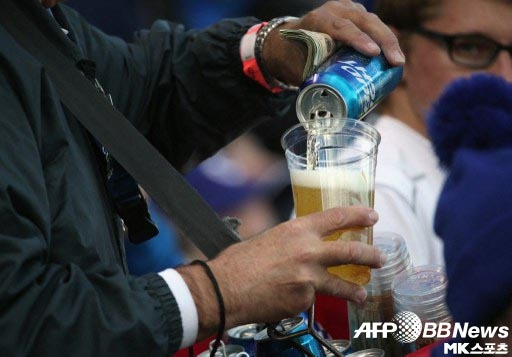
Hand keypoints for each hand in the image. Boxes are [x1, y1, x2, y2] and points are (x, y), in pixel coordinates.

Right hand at [178, 206, 384, 340]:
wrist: (225, 288)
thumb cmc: (240, 262)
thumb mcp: (269, 238)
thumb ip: (293, 241)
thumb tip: (304, 246)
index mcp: (298, 230)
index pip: (337, 217)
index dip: (358, 215)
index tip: (372, 216)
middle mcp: (308, 252)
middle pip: (351, 251)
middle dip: (370, 255)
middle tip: (379, 258)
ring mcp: (309, 279)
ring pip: (341, 284)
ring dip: (355, 290)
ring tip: (362, 293)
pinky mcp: (304, 301)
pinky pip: (311, 299)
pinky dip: (305, 299)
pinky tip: (289, 298)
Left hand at [262, 0, 404, 85]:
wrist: (286, 42)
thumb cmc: (292, 57)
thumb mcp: (297, 68)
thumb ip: (313, 81)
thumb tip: (329, 106)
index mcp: (318, 20)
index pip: (341, 27)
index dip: (359, 39)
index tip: (373, 53)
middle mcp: (334, 10)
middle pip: (364, 21)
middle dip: (384, 41)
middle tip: (396, 62)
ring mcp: (347, 10)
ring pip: (372, 22)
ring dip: (388, 41)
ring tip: (398, 62)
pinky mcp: (355, 16)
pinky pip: (373, 26)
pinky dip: (385, 39)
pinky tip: (394, 55)